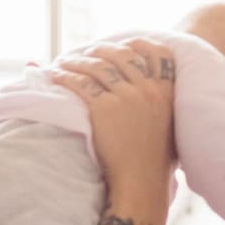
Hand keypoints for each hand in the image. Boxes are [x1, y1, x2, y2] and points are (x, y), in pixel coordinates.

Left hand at [47, 38, 176, 196]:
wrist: (141, 182)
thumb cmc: (155, 162)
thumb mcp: (169, 126)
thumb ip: (161, 104)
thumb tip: (151, 94)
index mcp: (166, 92)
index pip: (157, 54)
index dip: (138, 44)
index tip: (122, 43)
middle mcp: (147, 90)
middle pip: (121, 55)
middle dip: (100, 49)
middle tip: (86, 51)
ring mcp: (126, 98)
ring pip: (98, 66)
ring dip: (78, 60)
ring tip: (64, 61)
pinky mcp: (104, 109)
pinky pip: (81, 84)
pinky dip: (65, 76)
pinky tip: (55, 75)